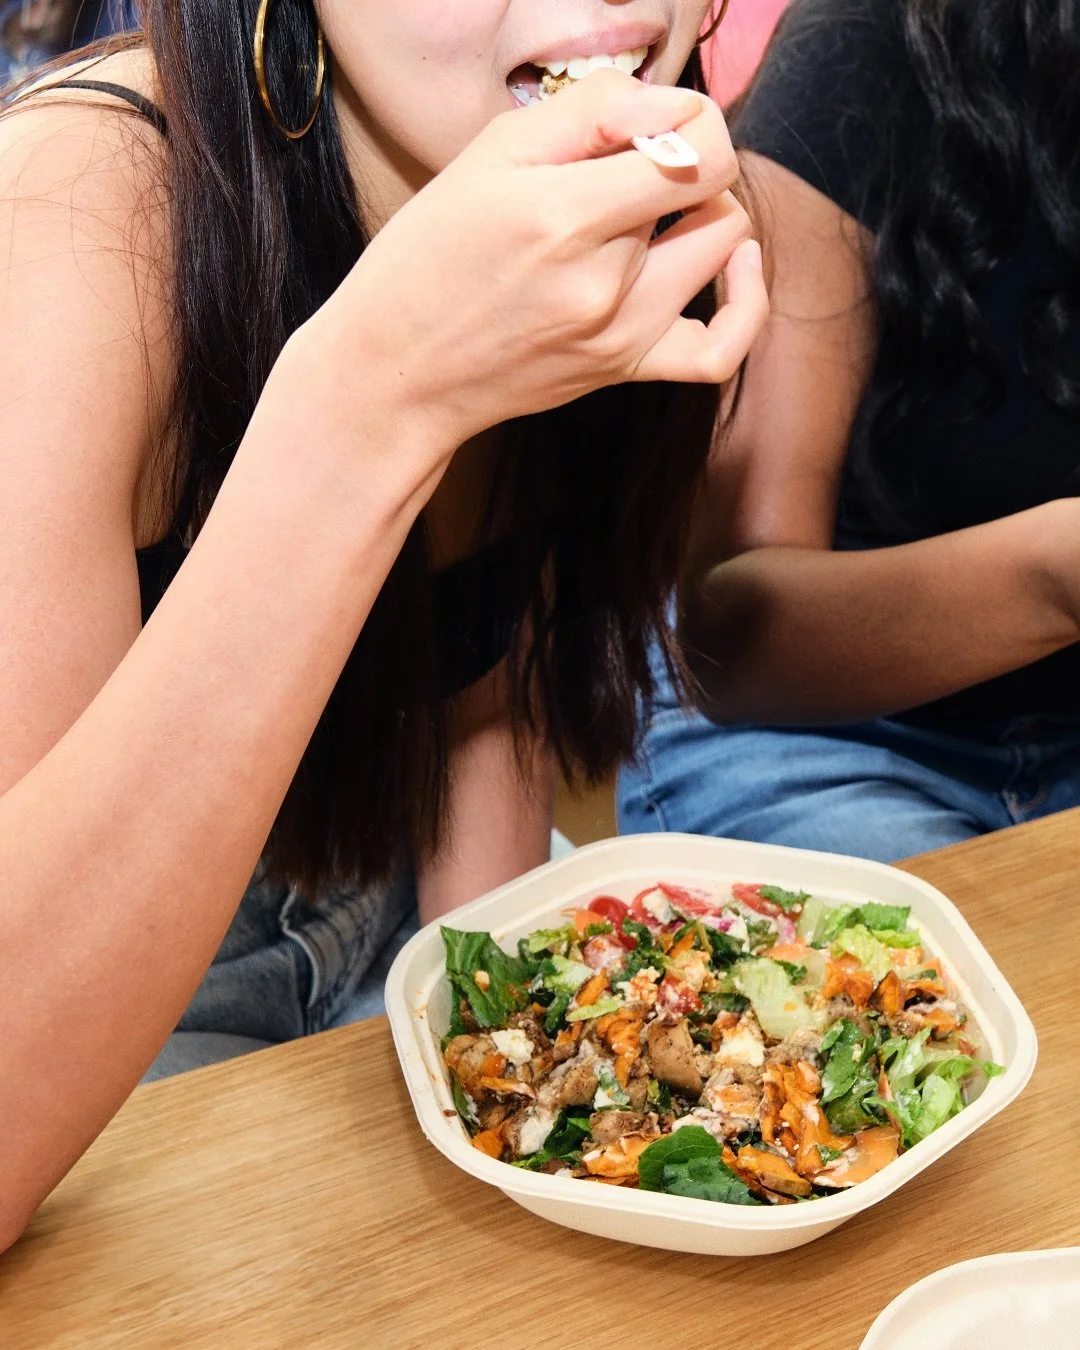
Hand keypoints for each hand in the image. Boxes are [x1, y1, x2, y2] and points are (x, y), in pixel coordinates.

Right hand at [314, 70, 766, 446]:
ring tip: (653, 208)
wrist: (397, 373)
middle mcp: (603, 282)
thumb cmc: (426, 259)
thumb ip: (587, 114)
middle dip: (683, 163)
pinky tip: (736, 269)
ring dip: (703, 214)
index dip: (693, 119)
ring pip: (721, 248)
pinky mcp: (623, 368)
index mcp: (564, 216)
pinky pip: (719, 351)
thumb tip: (668, 105)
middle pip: (709, 193)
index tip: (651, 122)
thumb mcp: (485, 157)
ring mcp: (619, 333)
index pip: (698, 149)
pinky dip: (746, 304)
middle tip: (628, 165)